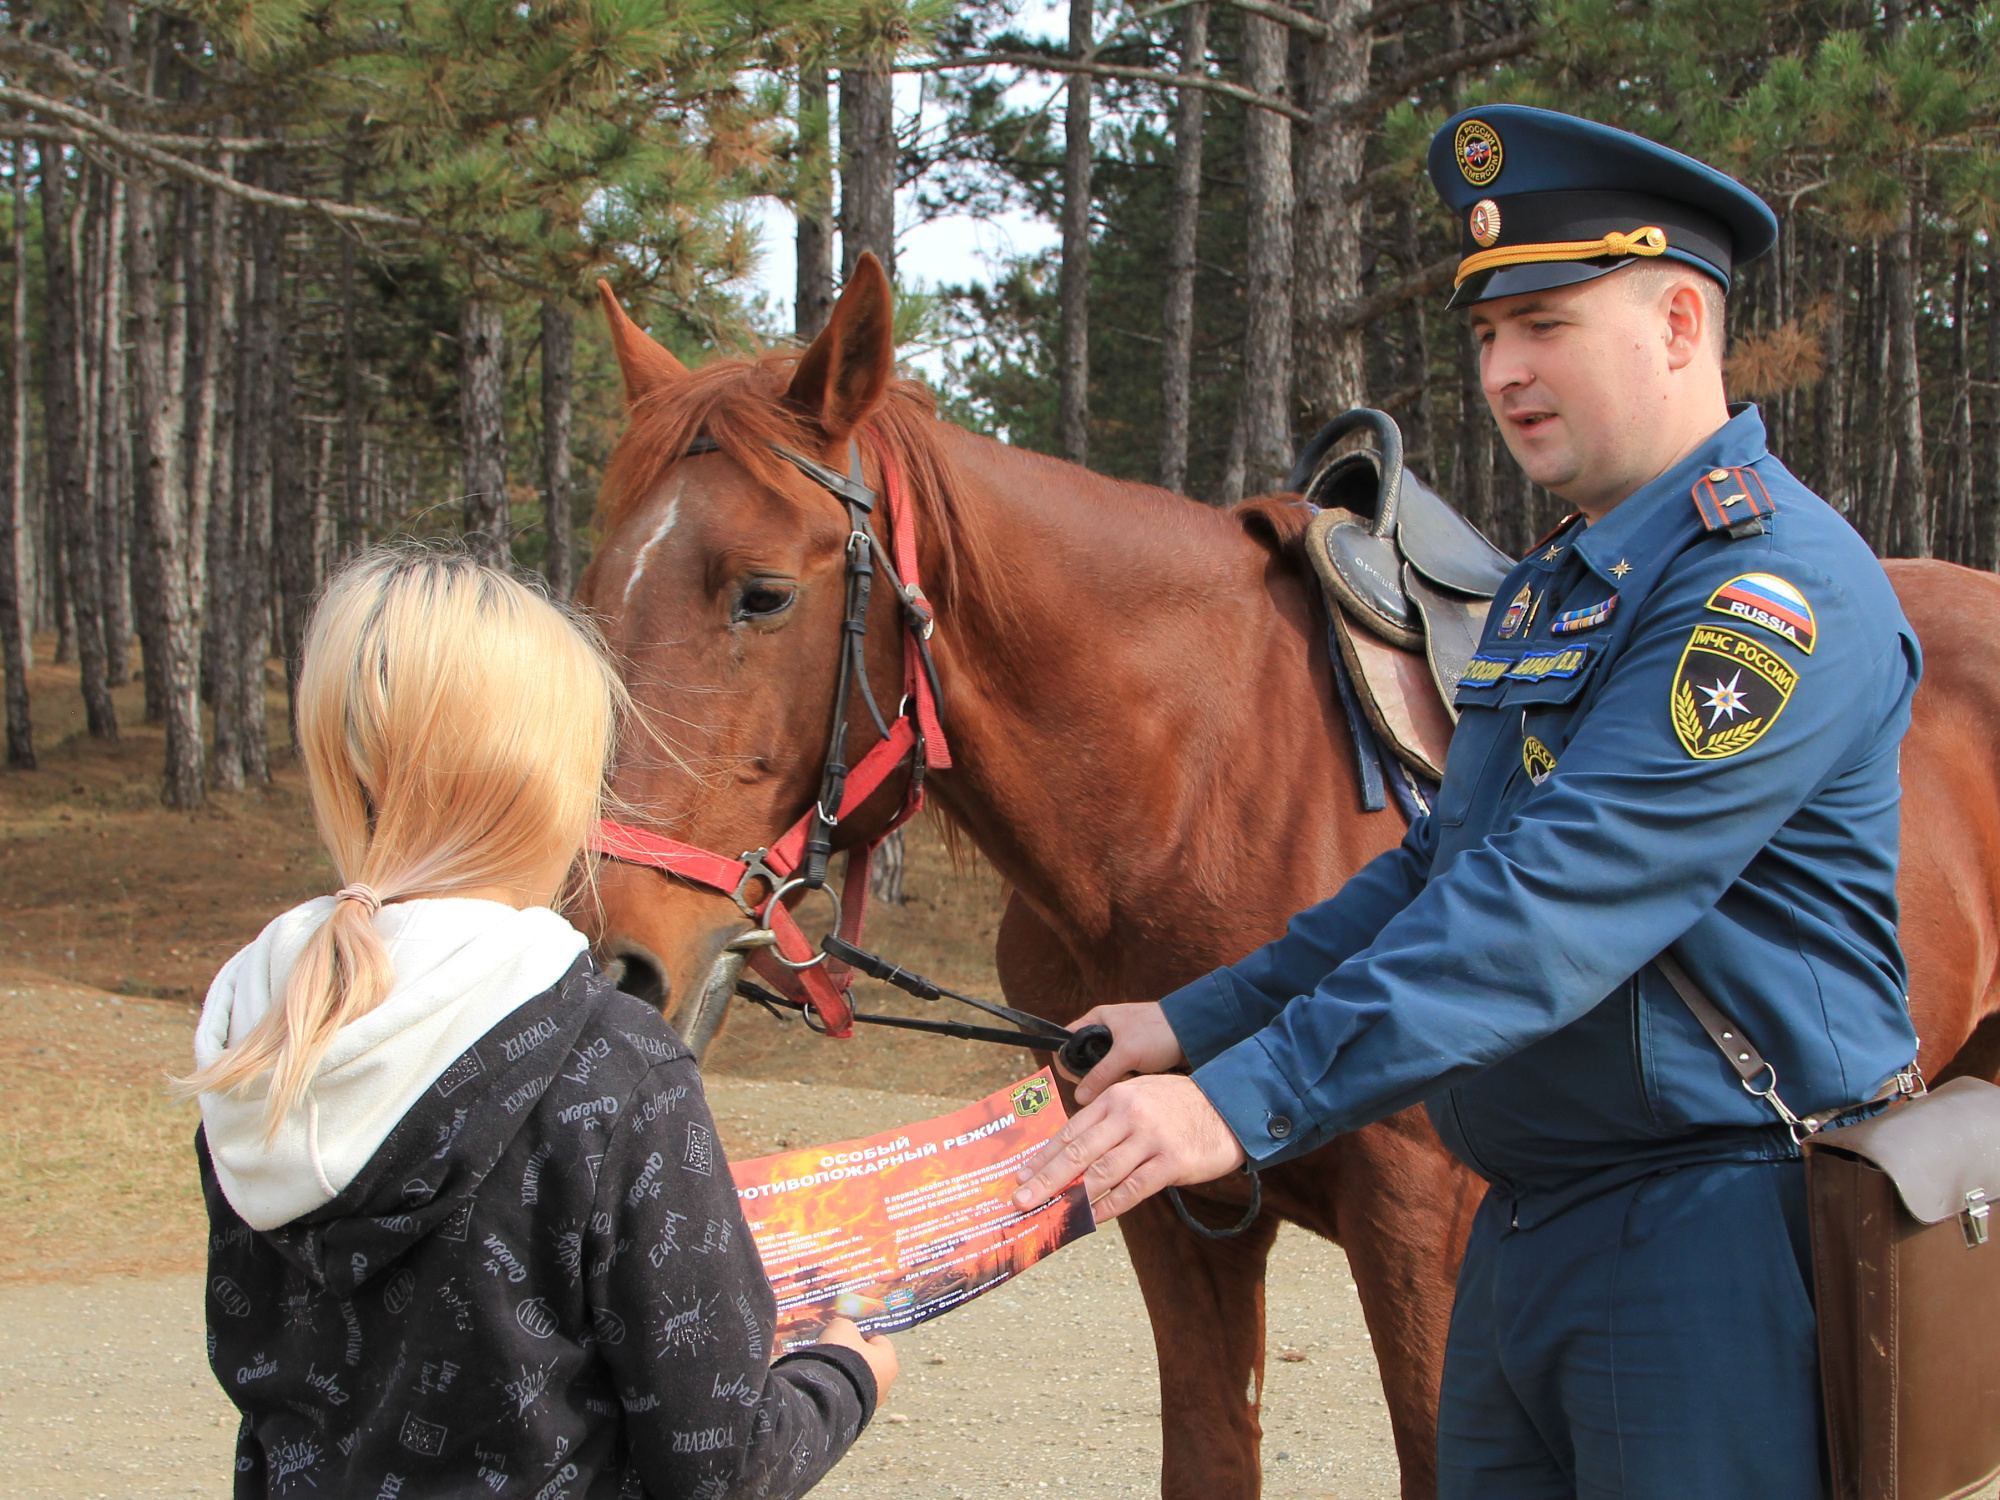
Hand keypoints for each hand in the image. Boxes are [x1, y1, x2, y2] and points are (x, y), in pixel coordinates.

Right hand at [815, 1317, 899, 1403]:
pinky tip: (825, 1382)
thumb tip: (842, 1332)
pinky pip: (847, 1395)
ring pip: (856, 1380)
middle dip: (852, 1355)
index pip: (878, 1340)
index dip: (861, 1334)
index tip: (846, 1334)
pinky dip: (838, 1388)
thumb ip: (846, 1327)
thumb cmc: (842, 1357)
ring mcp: (871, 1402)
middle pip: (868, 1361)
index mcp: (889, 1361)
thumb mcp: (842, 1328)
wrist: (827, 1394)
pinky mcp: (856, 1414)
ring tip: (826, 1367)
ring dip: (844, 1373)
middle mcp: (886, 1384)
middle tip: (835, 1350)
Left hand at [1010, 1074, 1246, 1223]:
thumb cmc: (1179, 1105)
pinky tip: (1092, 1218)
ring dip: (1072, 1197)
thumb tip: (1072, 1152)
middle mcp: (1129, 1115)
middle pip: (1078, 1152)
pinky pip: (1132, 1189)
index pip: (1070, 1131)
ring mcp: (1150, 1139)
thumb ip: (1108, 1119)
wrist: (1229, 1106)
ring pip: (1102, 1173)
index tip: (1020, 1177)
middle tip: (1021, 1200)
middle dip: (1045, 1179)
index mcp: (1116, 1098)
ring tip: (1052, 1213)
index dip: (1043, 1157)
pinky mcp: (1171, 1162)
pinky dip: (1109, 1206)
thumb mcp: (1140, 1097)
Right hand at [1057, 1002, 1187, 1103]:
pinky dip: (1125, 1081)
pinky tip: (1137, 1081)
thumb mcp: (1127, 1053)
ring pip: (1102, 1072)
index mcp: (1096, 1020)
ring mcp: (1119, 1047)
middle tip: (1108, 1082)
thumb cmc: (1159, 1031)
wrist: (1194, 1033)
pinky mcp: (1133, 1059)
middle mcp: (1104, 1032)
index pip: (1067, 1041)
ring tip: (1128, 1080)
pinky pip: (1118, 1075)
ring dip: (1112, 1080)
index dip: (1066, 1061)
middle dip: (1094, 1077)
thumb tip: (1079, 1098)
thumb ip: (1101, 1075)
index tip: (1077, 1079)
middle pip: (1084, 1061)